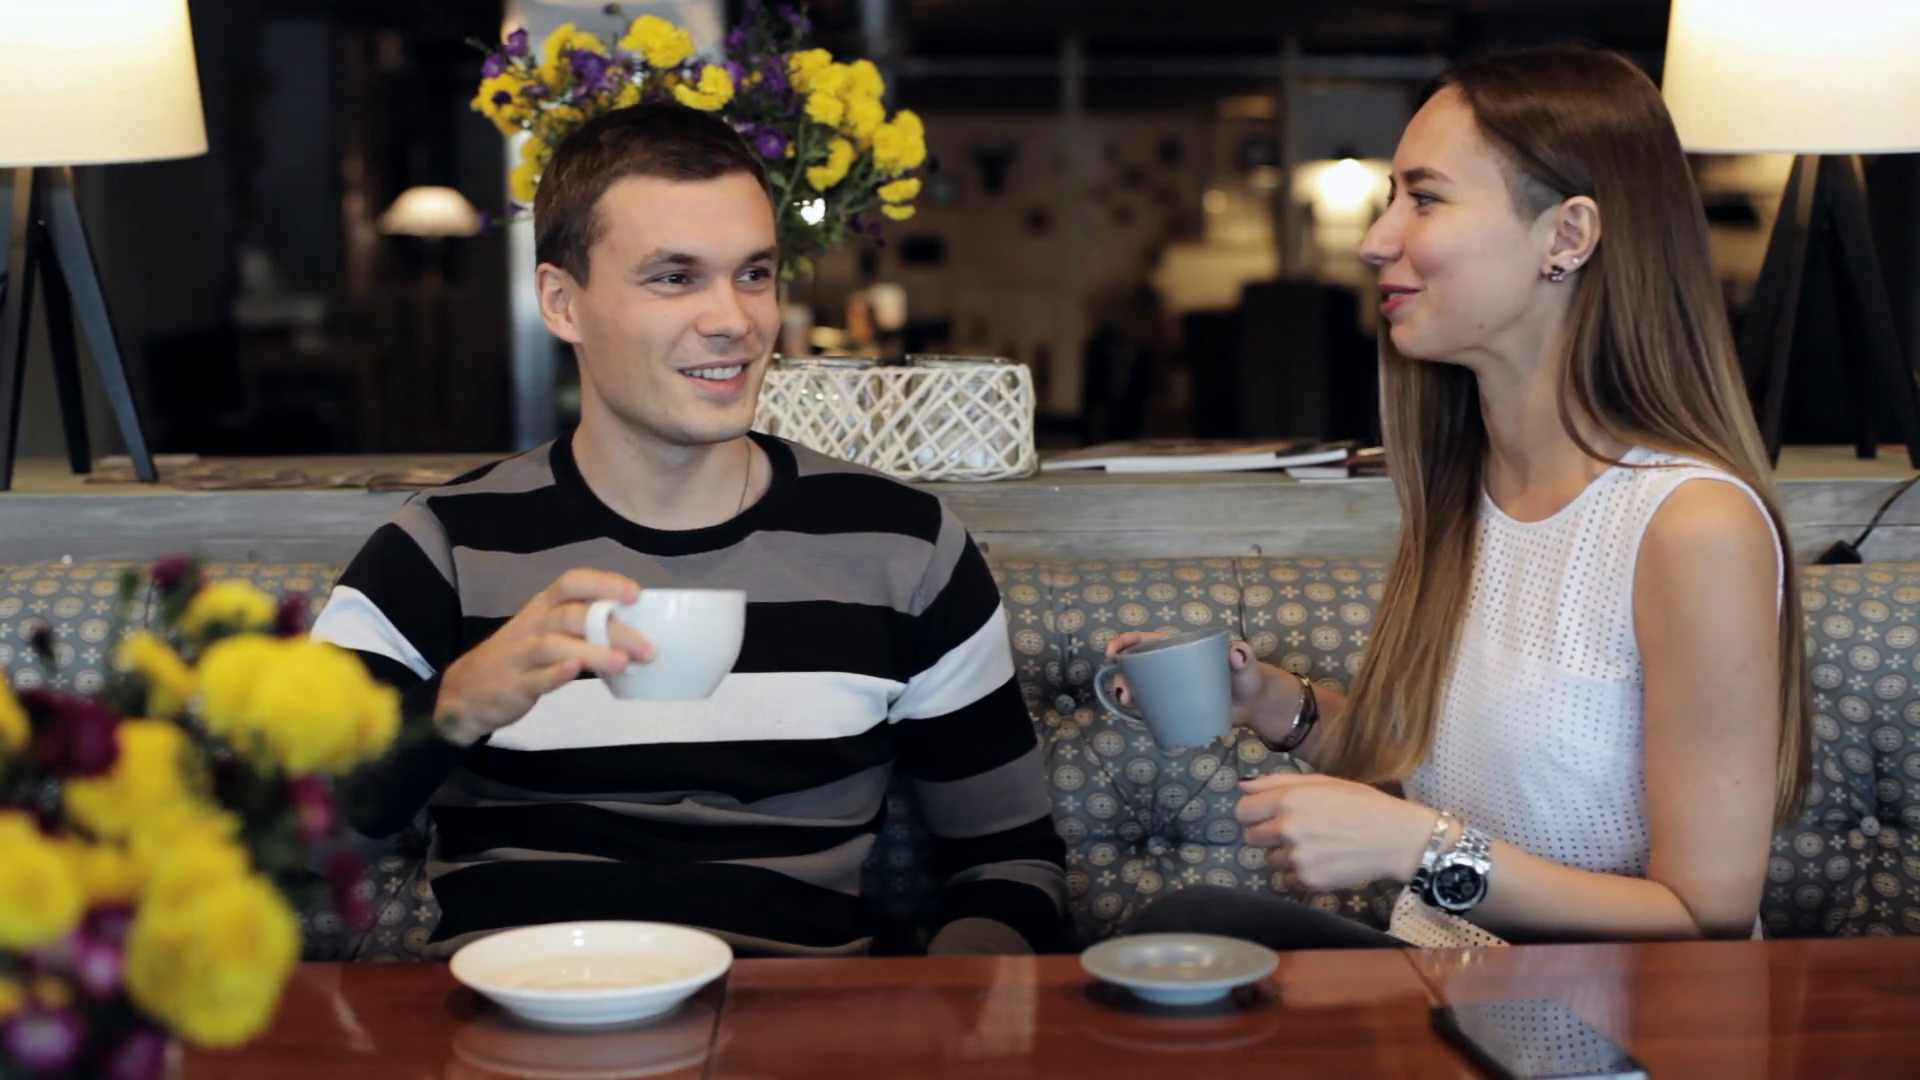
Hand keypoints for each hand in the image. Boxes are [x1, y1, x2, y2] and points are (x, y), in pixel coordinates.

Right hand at [435, 569, 655, 746]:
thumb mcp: (547, 633)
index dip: (603, 584)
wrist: (466, 692)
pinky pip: (535, 677)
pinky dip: (556, 674)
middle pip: (574, 616)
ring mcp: (520, 654)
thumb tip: (636, 630)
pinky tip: (576, 672)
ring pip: (556, 645)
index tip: (635, 594)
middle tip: (649, 647)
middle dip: (613, 629)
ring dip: (592, 652)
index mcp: (543, 607)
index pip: (572, 582)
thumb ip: (583, 628)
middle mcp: (533, 624)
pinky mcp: (513, 684)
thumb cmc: (520, 658)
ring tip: (623, 662)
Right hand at [1104, 632, 1272, 732]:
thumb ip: (1244, 656)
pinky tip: (1139, 717)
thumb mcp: (1246, 664)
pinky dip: (1142, 712)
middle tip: (1125, 692)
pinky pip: (1154, 708)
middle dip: (1123, 676)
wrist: (1256, 705)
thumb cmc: (1249, 677)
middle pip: (1138, 667)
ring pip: (1142, 688)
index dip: (1124, 643)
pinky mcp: (1178, 707)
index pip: (1147, 641)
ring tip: (1130, 703)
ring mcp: (1173, 688)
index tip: (1112, 653)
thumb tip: (1236, 652)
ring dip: (1128, 694)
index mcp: (1181, 649)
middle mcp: (1172, 667)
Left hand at [1233, 773, 1437, 890]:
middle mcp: (1286, 828)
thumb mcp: (1321, 781)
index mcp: (1288, 800)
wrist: (1395, 838)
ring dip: (1284, 854)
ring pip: (1269, 859)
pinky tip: (1321, 862)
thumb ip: (1278, 782)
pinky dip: (1299, 873)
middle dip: (1268, 833)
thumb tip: (1242, 786)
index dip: (1254, 812)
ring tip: (1313, 846)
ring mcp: (1296, 857)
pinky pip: (1287, 879)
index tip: (1267, 814)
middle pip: (1252, 836)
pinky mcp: (1308, 880)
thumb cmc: (1361, 803)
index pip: (1243, 811)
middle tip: (1295, 831)